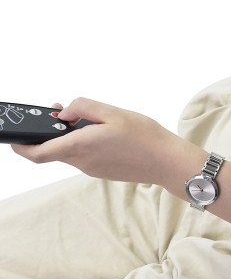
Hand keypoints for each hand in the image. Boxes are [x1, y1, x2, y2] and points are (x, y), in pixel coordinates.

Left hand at [11, 97, 185, 185]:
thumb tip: (63, 113)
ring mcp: (92, 169)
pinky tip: (107, 133)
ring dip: (71, 136)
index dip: (20, 146)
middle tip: (62, 112)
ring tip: (93, 119)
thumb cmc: (145, 137)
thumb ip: (83, 107)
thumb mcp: (113, 112)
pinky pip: (86, 156)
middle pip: (54, 149)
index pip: (37, 153)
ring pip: (71, 151)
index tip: (15, 135)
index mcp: (81, 146)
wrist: (167, 161)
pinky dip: (86, 143)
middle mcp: (82, 161)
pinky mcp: (103, 171)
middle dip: (52, 132)